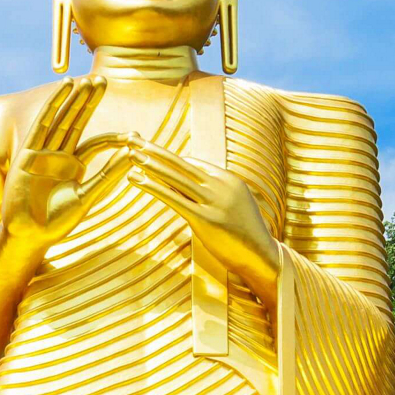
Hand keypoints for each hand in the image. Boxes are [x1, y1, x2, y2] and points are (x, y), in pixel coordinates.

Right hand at [0, 79, 118, 263]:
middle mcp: (60, 155)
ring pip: (62, 119)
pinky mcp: (29, 151)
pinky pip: (43, 122)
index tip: (134, 136)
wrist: (30, 235)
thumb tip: (132, 155)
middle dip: (89, 102)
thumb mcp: (87, 198)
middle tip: (103, 80)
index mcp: (74, 166)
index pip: (96, 144)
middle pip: (78, 122)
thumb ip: (107, 176)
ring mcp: (44, 152)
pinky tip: (65, 87)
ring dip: (74, 98)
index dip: (114, 137)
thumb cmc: (57, 222)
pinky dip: (55, 104)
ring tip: (87, 80)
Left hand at [107, 137, 281, 301]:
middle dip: (154, 150)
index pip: (192, 164)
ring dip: (151, 164)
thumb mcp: (232, 206)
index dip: (168, 156)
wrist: (263, 256)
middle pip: (181, 163)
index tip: (148, 147)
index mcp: (228, 179)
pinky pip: (174, 199)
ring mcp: (214, 201)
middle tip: (132, 138)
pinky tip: (137, 178)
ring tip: (131, 153)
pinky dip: (153, 186)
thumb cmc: (245, 235)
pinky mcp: (205, 219)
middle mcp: (220, 185)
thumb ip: (214, 194)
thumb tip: (194, 187)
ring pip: (176, 177)